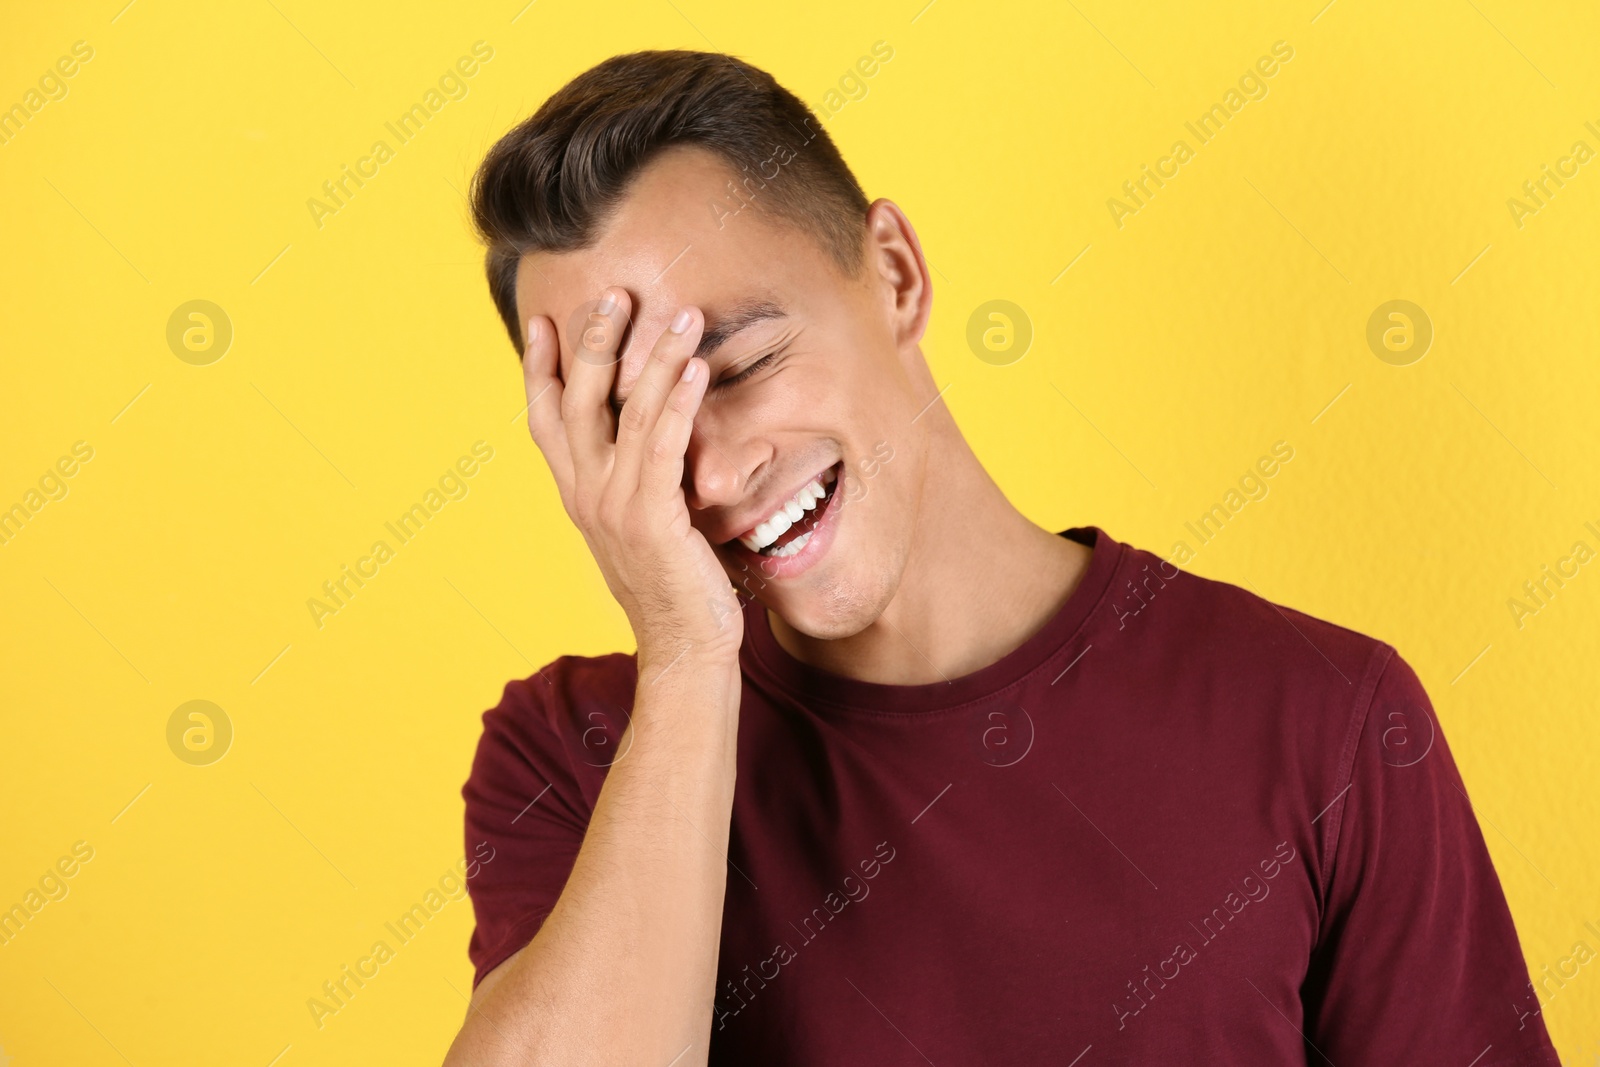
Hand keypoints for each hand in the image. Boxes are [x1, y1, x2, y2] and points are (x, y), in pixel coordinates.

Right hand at [522, 287, 743, 673]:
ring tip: (682, 315)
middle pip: (579, 400)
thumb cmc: (673, 587)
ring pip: (627, 412)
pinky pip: (661, 446)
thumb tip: (651, 440)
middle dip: (595, 341)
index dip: (540, 369)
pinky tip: (695, 369)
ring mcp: (614, 506)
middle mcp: (586, 495)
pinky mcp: (651, 518)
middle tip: (615, 293)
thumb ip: (635, 482)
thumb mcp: (641, 525)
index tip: (540, 320)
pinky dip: (676, 402)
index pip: (546, 419)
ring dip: (655, 357)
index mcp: (578, 494)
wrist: (683, 649)